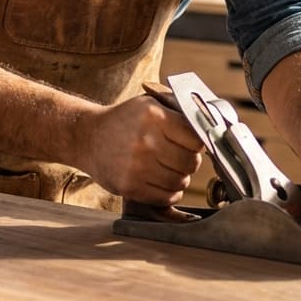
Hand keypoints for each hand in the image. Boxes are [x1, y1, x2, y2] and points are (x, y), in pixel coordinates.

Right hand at [80, 94, 203, 204]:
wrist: (88, 137)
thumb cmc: (125, 119)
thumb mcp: (150, 103)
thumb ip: (178, 112)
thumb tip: (211, 125)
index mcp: (154, 115)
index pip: (195, 138)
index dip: (198, 142)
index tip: (192, 143)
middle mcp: (146, 140)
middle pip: (190, 162)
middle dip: (190, 161)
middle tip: (181, 156)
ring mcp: (137, 166)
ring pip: (180, 182)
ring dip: (180, 178)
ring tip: (169, 168)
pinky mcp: (130, 187)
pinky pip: (165, 197)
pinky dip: (170, 192)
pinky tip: (162, 181)